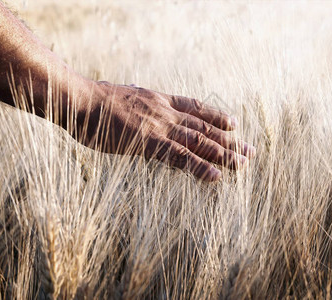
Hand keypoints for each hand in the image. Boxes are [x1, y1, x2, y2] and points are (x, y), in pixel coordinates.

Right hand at [77, 81, 255, 181]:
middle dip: (229, 139)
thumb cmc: (95, 103)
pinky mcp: (149, 143)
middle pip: (204, 127)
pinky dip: (199, 166)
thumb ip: (138, 107)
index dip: (216, 116)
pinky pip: (179, 157)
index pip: (195, 107)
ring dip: (223, 153)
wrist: (81, 101)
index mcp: (158, 100)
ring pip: (199, 141)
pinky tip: (216, 175)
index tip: (233, 123)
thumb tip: (139, 108)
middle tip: (250, 150)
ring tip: (244, 163)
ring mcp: (159, 127)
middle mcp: (165, 112)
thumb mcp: (123, 99)